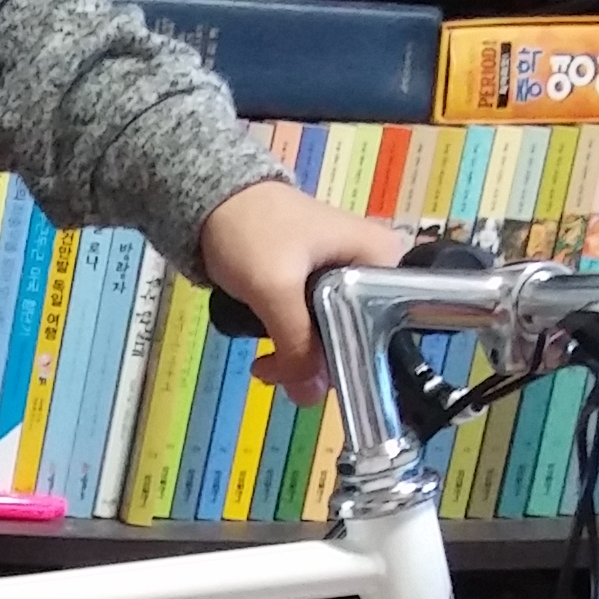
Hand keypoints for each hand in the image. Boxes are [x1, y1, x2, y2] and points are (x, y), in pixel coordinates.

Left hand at [199, 180, 407, 404]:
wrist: (212, 201)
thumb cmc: (251, 230)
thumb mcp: (275, 289)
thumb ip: (295, 344)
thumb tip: (310, 397)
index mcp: (383, 258)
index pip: (386, 325)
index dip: (352, 360)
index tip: (313, 377)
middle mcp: (374, 269)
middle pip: (360, 337)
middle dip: (315, 362)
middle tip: (276, 372)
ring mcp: (347, 279)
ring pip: (333, 338)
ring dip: (298, 358)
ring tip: (264, 364)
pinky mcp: (320, 288)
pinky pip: (315, 329)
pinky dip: (291, 344)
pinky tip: (268, 353)